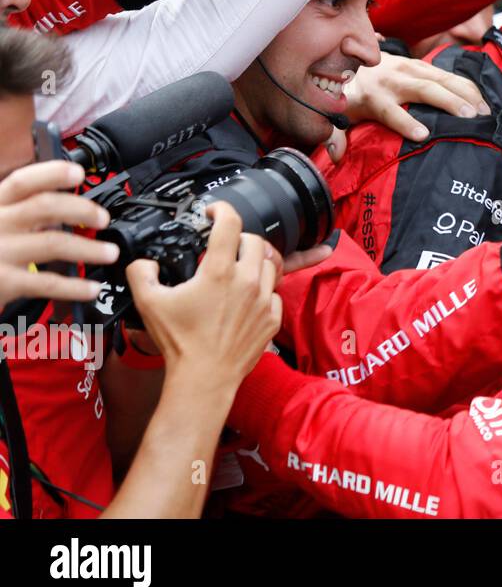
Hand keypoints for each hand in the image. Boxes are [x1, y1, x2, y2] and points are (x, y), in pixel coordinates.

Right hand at [0, 161, 120, 304]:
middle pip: (44, 206)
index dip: (52, 174)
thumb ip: (23, 214)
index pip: (21, 182)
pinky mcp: (3, 282)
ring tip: (110, 253)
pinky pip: (48, 282)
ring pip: (54, 243)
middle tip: (103, 218)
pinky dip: (75, 286)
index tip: (78, 173)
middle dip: (81, 209)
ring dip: (89, 249)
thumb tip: (67, 209)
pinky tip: (91, 288)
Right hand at [128, 202, 280, 391]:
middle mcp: (247, 281)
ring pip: (269, 264)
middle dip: (238, 237)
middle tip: (224, 246)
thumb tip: (144, 263)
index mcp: (219, 272)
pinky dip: (263, 290)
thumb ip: (141, 273)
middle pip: (255, 240)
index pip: (229, 223)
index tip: (214, 211)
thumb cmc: (180, 343)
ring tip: (237, 271)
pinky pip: (275, 293)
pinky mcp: (273, 318)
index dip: (222, 209)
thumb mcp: (149, 303)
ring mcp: (264, 299)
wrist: (204, 378)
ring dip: (254, 261)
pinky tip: (247, 298)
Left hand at [324, 53, 490, 162]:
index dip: (406, 123)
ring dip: (465, 93)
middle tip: (471, 117)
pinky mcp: (421, 63)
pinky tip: (482, 100)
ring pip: (442, 78)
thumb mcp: (337, 113)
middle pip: (424, 90)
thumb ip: (334, 135)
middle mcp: (394, 79)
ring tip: (484, 111)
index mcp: (374, 96)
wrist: (349, 54)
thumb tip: (336, 156)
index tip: (422, 136)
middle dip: (448, 102)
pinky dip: (466, 86)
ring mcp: (410, 68)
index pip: (390, 111)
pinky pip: (448, 74)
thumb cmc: (348, 92)